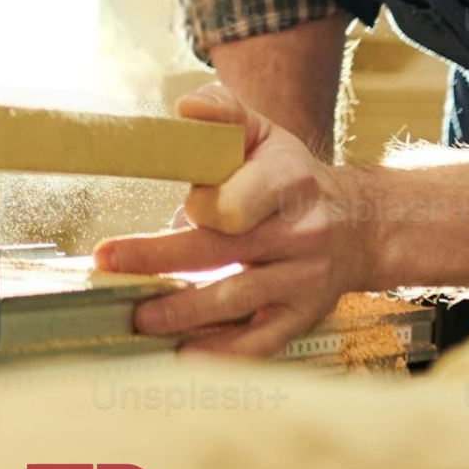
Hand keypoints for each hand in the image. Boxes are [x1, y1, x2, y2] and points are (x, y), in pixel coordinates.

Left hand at [93, 85, 367, 357]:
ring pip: (235, 299)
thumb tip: (186, 110)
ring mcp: (301, 280)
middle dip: (159, 258)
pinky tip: (185, 358)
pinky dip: (223, 353)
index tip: (183, 206)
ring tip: (138, 316)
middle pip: (220, 251)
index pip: (235, 204)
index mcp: (288, 183)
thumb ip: (224, 112)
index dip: (203, 207)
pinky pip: (260, 342)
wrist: (360, 225)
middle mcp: (299, 234)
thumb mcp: (265, 133)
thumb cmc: (292, 176)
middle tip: (108, 261)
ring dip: (181, 312)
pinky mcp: (300, 317)